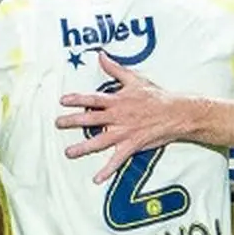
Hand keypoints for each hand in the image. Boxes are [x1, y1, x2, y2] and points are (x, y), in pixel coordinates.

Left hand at [54, 54, 189, 183]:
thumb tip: (101, 56)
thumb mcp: (135, 79)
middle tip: (58, 124)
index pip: (92, 99)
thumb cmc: (156, 97)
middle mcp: (117, 117)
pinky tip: (96, 179)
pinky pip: (117, 160)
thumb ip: (115, 69)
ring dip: (83, 148)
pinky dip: (107, 170)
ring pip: (99, 141)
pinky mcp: (132, 145)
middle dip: (72, 122)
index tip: (63, 101)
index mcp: (117, 101)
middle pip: (90, 120)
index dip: (77, 100)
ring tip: (68, 153)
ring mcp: (124, 132)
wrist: (175, 114)